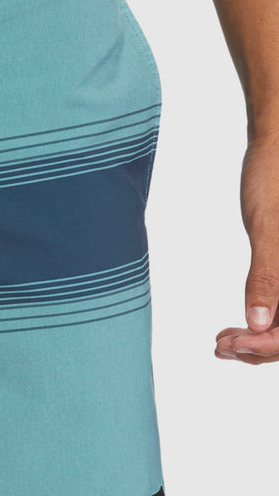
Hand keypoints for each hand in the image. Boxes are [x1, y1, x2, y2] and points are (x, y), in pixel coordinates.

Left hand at [215, 132, 278, 363]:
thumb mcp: (269, 227)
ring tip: (222, 341)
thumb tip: (259, 324)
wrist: (277, 149)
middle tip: (221, 346)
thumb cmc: (275, 176)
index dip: (271, 344)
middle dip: (261, 346)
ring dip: (258, 340)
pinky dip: (259, 324)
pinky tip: (232, 329)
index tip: (237, 345)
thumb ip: (267, 276)